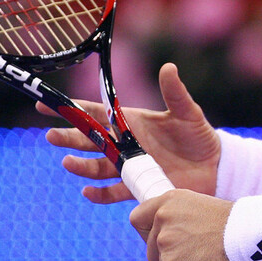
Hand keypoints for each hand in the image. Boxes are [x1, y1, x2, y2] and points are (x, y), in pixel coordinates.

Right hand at [37, 63, 220, 202]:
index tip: (46, 106)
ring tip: (68, 163)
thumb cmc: (199, 135)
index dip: (72, 110)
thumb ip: (175, 92)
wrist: (214, 167)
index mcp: (131, 122)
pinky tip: (88, 191)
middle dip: (70, 137)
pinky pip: (113, 192)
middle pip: (90, 140)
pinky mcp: (138, 187)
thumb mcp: (187, 112)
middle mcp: (125, 144)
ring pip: (97, 167)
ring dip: (81, 166)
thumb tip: (168, 67)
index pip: (96, 113)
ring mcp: (129, 166)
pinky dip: (99, 194)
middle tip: (52, 136)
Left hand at [131, 189, 241, 260]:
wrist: (244, 234)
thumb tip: (172, 236)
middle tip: (192, 255)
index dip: (146, 232)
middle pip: (150, 249)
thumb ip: (180, 218)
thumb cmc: (231, 221)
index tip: (157, 239)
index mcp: (168, 201)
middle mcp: (162, 219)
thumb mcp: (199, 207)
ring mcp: (164, 242)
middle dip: (168, 256)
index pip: (137, 218)